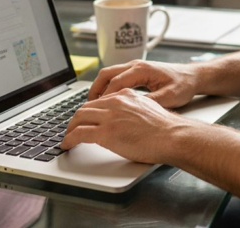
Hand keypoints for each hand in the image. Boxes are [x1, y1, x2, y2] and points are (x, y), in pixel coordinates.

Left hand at [60, 88, 192, 163]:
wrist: (172, 135)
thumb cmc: (166, 128)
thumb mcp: (148, 108)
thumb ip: (134, 109)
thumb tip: (127, 119)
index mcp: (126, 95)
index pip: (99, 100)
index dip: (89, 111)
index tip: (85, 119)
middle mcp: (115, 102)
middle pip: (85, 107)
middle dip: (76, 119)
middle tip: (72, 129)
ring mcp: (109, 117)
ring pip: (79, 118)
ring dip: (70, 129)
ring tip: (68, 138)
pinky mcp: (106, 132)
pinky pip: (79, 134)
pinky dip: (69, 139)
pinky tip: (67, 145)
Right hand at [88, 60, 198, 108]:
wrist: (193, 76)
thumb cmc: (183, 85)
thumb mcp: (169, 97)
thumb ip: (150, 102)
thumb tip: (132, 110)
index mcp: (142, 69)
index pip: (115, 82)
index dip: (104, 98)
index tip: (97, 111)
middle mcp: (136, 65)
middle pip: (106, 74)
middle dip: (95, 90)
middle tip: (87, 107)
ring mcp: (135, 67)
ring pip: (109, 74)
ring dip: (99, 88)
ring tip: (93, 105)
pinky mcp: (137, 71)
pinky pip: (116, 76)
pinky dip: (107, 87)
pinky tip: (106, 100)